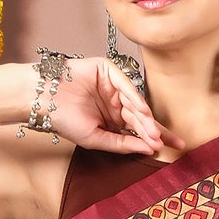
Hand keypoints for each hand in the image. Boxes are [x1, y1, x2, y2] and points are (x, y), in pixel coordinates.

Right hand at [46, 56, 183, 156]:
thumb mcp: (96, 139)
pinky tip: (141, 111)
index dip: (155, 138)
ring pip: (135, 103)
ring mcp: (113, 86)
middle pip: (140, 117)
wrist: (44, 100)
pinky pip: (125, 85)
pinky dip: (134, 97)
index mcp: (113, 120)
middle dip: (152, 130)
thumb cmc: (65, 121)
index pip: (139, 130)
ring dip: (145, 118)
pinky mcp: (108, 70)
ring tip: (153, 133)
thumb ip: (122, 144)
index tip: (174, 148)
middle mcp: (116, 102)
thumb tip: (149, 148)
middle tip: (164, 142)